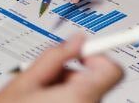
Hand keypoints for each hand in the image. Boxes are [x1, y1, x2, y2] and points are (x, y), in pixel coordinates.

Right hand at [0, 35, 122, 102]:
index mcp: (80, 98)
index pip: (113, 70)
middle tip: (43, 82)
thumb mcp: (24, 83)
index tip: (78, 55)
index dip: (97, 56)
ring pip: (85, 96)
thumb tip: (76, 41)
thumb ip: (54, 57)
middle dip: (71, 76)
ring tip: (37, 99)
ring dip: (65, 92)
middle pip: (95, 83)